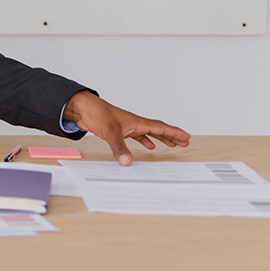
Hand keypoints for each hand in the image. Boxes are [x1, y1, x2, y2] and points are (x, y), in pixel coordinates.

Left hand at [63, 91, 189, 165]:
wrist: (83, 108)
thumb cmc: (97, 113)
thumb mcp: (110, 132)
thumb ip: (119, 148)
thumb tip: (127, 162)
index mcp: (136, 122)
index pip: (160, 127)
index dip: (174, 132)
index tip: (186, 137)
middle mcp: (134, 123)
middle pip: (158, 130)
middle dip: (171, 136)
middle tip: (184, 142)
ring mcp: (127, 126)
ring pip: (148, 133)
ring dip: (160, 139)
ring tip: (171, 144)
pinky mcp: (118, 130)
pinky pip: (137, 136)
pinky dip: (145, 141)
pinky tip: (148, 146)